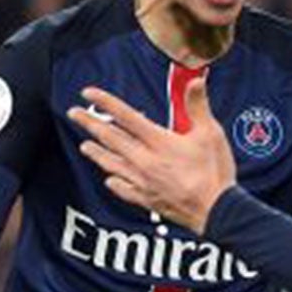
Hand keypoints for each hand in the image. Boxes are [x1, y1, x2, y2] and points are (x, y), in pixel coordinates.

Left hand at [71, 77, 235, 232]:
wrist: (217, 211)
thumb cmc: (215, 172)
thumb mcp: (210, 133)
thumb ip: (198, 106)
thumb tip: (196, 80)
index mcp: (159, 141)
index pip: (125, 116)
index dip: (105, 102)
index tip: (88, 93)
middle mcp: (145, 160)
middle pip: (111, 138)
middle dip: (90, 124)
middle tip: (74, 114)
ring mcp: (143, 182)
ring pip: (112, 164)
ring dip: (96, 153)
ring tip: (85, 146)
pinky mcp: (147, 200)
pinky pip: (123, 190)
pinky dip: (114, 182)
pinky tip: (109, 179)